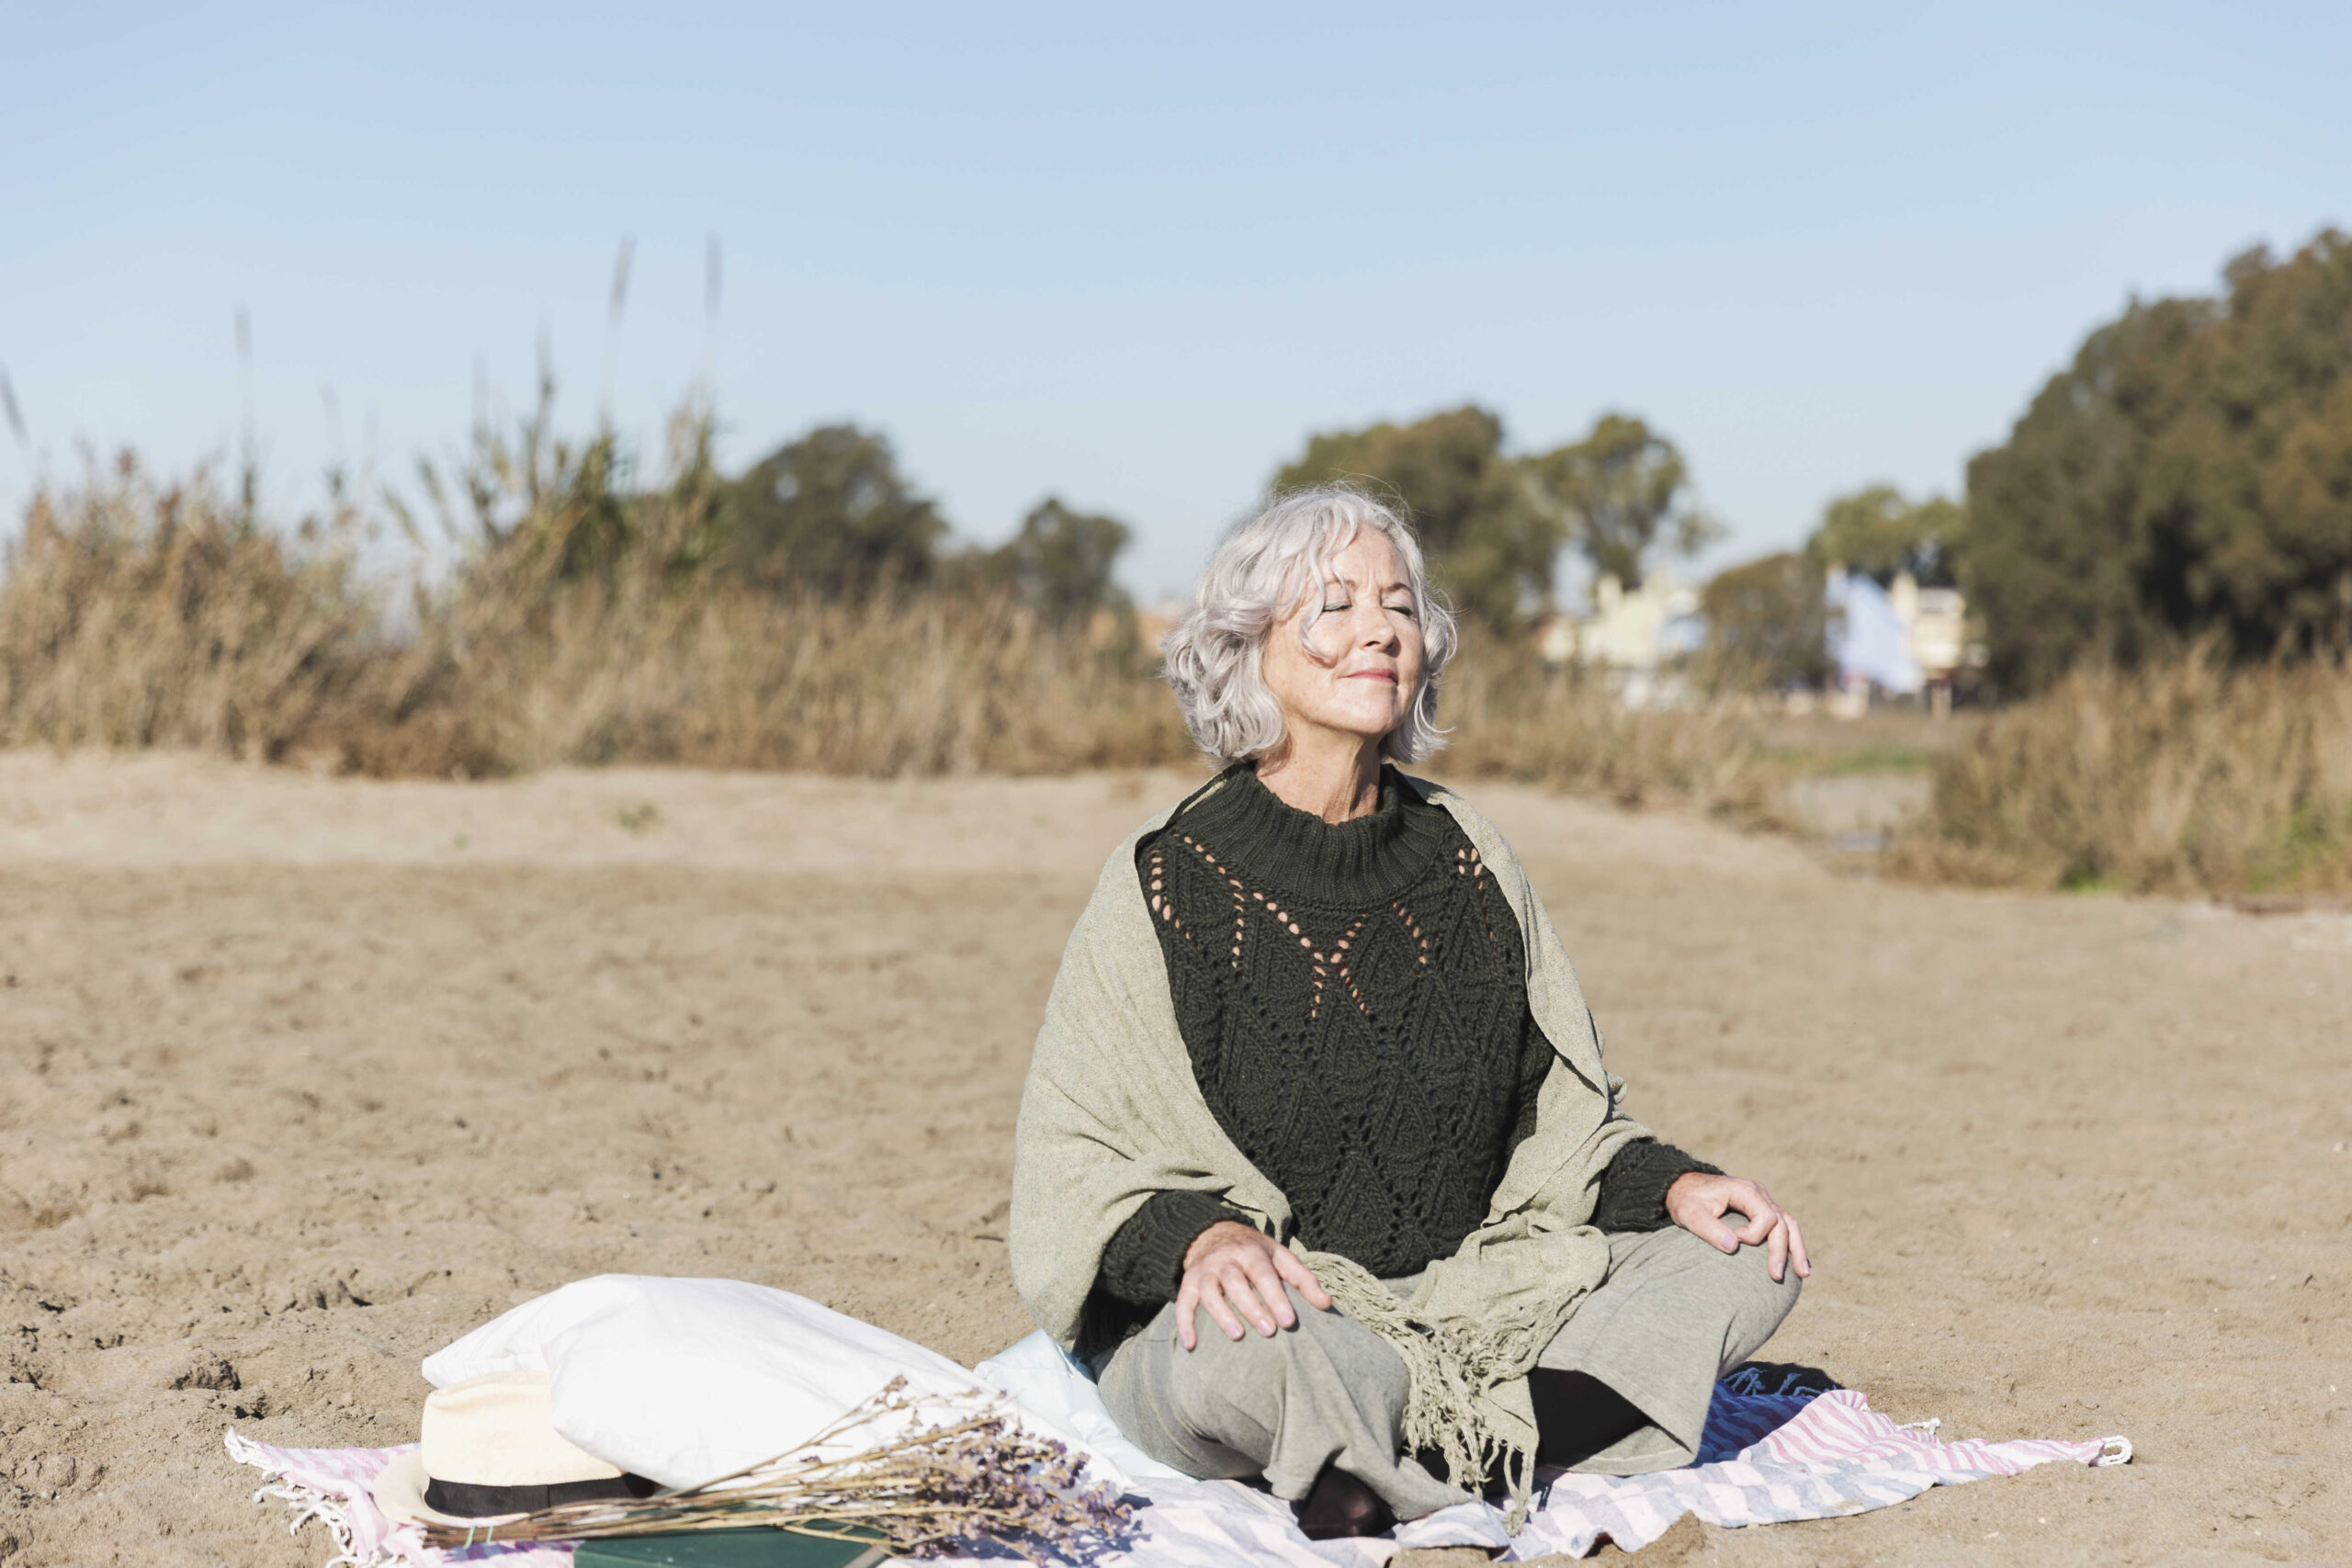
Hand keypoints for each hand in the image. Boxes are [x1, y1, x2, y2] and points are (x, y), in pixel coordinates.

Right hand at [1174, 1220, 1333, 1349]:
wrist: (1214, 1233)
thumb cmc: (1254, 1252)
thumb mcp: (1280, 1257)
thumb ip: (1303, 1280)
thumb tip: (1326, 1304)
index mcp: (1251, 1252)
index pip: (1264, 1275)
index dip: (1276, 1298)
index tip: (1289, 1322)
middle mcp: (1226, 1260)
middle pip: (1235, 1282)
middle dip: (1252, 1307)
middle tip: (1269, 1332)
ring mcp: (1205, 1271)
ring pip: (1209, 1291)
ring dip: (1221, 1314)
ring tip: (1237, 1336)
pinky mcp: (1188, 1283)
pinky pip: (1182, 1302)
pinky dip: (1184, 1323)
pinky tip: (1191, 1346)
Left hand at [1665, 1172, 1811, 1283]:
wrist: (1682, 1185)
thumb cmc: (1685, 1199)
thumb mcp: (1690, 1214)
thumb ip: (1709, 1229)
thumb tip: (1734, 1247)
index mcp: (1744, 1190)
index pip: (1766, 1216)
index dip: (1755, 1235)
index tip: (1734, 1242)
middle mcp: (1758, 1193)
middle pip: (1782, 1223)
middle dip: (1782, 1250)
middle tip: (1776, 1276)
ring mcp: (1762, 1200)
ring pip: (1789, 1224)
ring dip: (1796, 1248)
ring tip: (1803, 1273)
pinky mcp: (1760, 1210)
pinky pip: (1782, 1226)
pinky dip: (1791, 1243)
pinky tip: (1797, 1262)